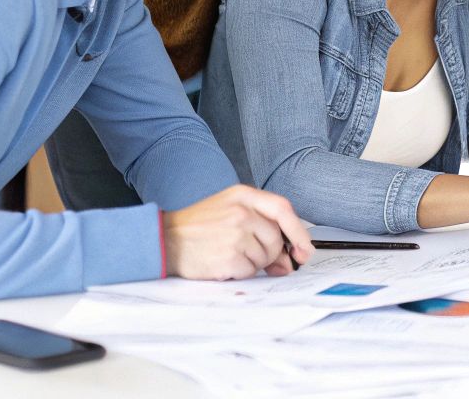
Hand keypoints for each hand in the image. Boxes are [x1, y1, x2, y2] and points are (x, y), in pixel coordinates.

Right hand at [161, 184, 315, 279]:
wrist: (164, 239)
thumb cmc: (197, 226)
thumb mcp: (229, 209)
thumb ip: (260, 225)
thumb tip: (290, 256)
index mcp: (242, 195)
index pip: (283, 209)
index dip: (298, 231)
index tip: (304, 248)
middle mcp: (241, 212)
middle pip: (276, 238)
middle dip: (271, 253)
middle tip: (252, 256)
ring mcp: (235, 235)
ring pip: (264, 257)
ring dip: (253, 263)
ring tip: (229, 253)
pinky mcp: (228, 257)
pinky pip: (250, 271)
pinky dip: (240, 273)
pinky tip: (223, 263)